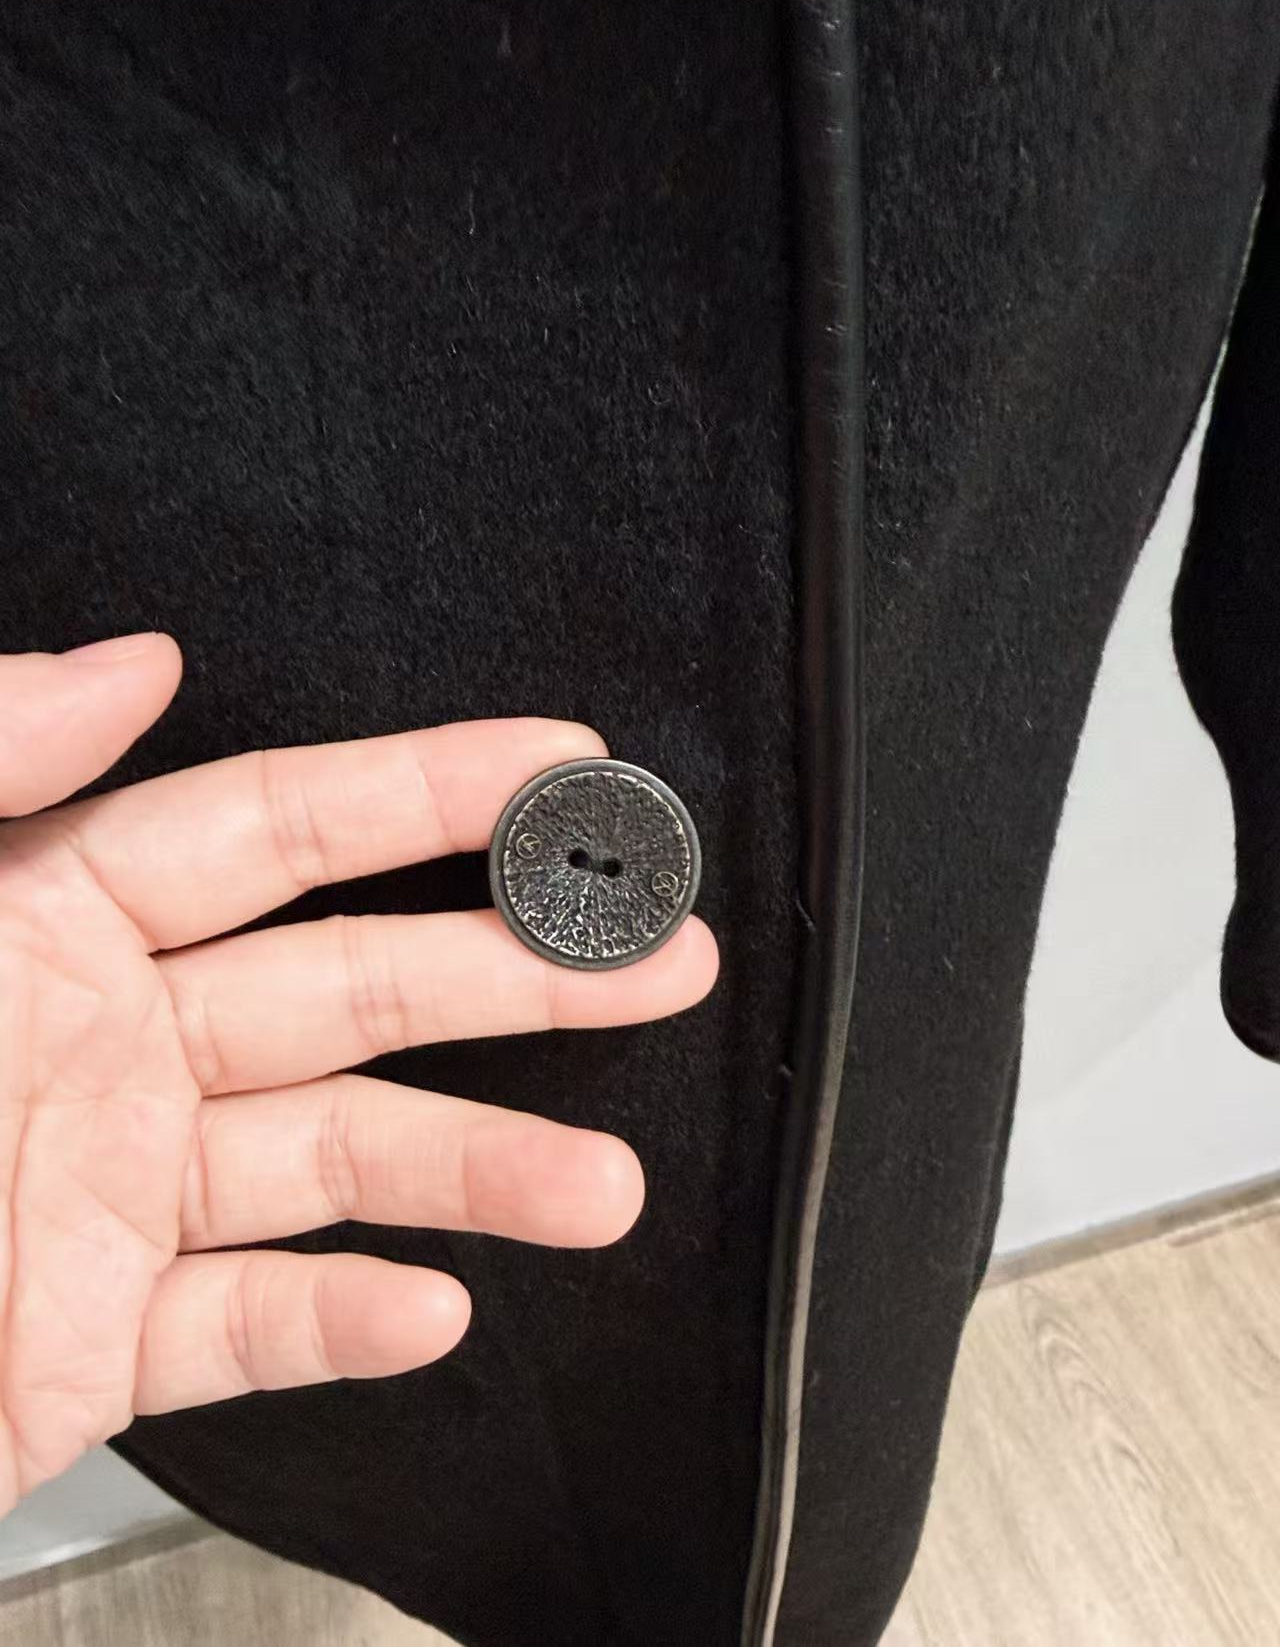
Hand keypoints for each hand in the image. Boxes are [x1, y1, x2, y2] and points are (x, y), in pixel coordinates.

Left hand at [0, 633, 716, 1510]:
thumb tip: (133, 661)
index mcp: (51, 914)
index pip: (282, 824)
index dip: (431, 789)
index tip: (563, 770)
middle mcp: (107, 1041)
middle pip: (358, 990)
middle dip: (524, 971)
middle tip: (662, 956)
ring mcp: (112, 1196)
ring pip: (338, 1167)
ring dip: (485, 1172)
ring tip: (605, 1186)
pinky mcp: (93, 1345)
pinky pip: (246, 1330)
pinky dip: (344, 1328)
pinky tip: (438, 1310)